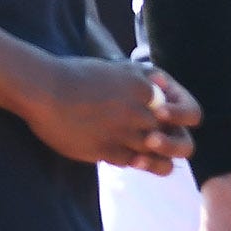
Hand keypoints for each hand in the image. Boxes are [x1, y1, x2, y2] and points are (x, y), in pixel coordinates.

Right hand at [25, 58, 198, 170]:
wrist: (44, 89)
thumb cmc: (77, 76)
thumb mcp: (118, 69)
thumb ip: (144, 79)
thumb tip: (164, 88)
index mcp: (148, 89)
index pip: (186, 114)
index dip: (179, 121)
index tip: (167, 122)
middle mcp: (141, 111)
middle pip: (175, 138)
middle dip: (171, 144)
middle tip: (160, 144)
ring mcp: (125, 132)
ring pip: (157, 155)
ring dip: (154, 157)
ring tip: (145, 155)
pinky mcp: (107, 150)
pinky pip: (130, 161)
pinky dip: (132, 161)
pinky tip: (122, 155)